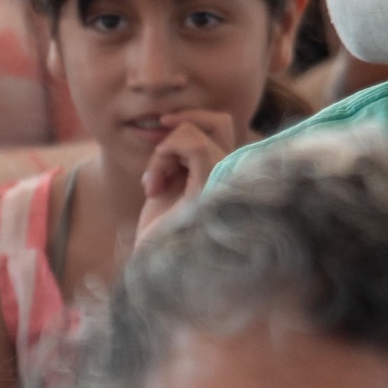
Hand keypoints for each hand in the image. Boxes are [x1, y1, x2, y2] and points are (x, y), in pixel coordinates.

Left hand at [136, 110, 237, 238]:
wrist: (153, 268)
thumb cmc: (160, 231)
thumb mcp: (171, 183)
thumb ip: (183, 155)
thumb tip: (175, 121)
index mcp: (226, 171)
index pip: (223, 125)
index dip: (193, 119)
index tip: (162, 129)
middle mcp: (234, 174)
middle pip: (220, 120)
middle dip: (184, 123)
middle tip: (159, 148)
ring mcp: (227, 179)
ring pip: (199, 131)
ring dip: (165, 150)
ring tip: (154, 184)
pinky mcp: (215, 187)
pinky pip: (194, 145)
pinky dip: (164, 156)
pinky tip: (153, 187)